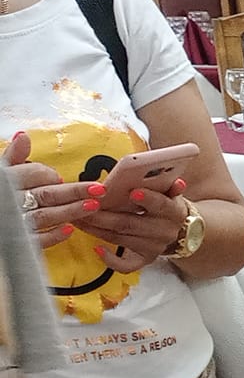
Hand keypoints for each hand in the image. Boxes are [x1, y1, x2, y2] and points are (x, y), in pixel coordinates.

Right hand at [5, 130, 89, 250]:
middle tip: (99, 189)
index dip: (49, 174)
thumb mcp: (0, 171)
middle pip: (46, 194)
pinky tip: (69, 230)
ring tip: (93, 206)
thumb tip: (23, 136)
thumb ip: (13, 156)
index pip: (32, 174)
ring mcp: (14, 223)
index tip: (60, 177)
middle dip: (74, 191)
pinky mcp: (17, 242)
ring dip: (70, 211)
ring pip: (46, 215)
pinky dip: (52, 235)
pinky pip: (36, 240)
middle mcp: (10, 201)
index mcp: (6, 181)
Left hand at [77, 182, 190, 270]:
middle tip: (83, 205)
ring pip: (120, 239)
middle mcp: (164, 232)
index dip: (149, 199)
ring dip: (95, 229)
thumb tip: (176, 182)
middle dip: (103, 215)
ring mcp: (154, 247)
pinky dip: (110, 259)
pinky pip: (126, 265)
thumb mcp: (171, 193)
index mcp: (174, 212)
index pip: (162, 205)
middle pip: (130, 223)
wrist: (179, 231)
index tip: (133, 192)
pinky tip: (96, 249)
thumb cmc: (166, 205)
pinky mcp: (145, 259)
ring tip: (77, 218)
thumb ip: (168, 185)